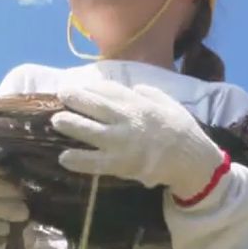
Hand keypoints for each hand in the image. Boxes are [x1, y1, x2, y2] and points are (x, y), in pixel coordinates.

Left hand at [51, 81, 226, 200]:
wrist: (191, 160)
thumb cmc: (181, 130)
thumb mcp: (169, 104)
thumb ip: (151, 93)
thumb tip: (134, 87)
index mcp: (139, 104)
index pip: (111, 91)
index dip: (93, 87)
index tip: (81, 84)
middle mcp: (127, 120)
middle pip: (96, 106)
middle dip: (76, 98)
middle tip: (61, 93)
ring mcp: (121, 143)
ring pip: (90, 131)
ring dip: (71, 124)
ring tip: (56, 120)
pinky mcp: (120, 164)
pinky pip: (94, 162)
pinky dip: (78, 160)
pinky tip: (63, 157)